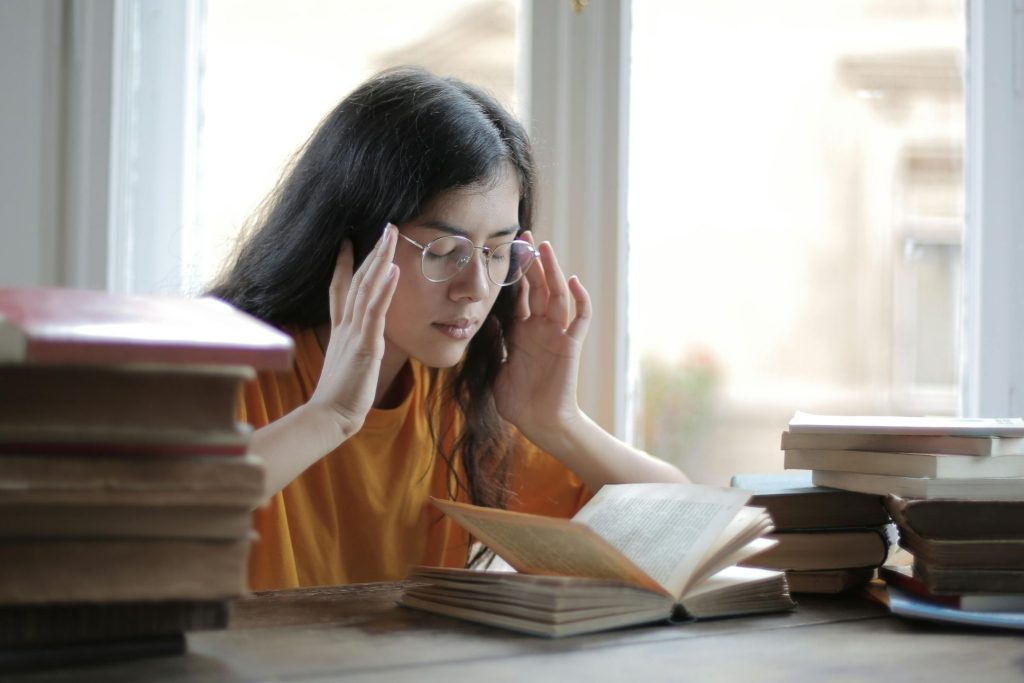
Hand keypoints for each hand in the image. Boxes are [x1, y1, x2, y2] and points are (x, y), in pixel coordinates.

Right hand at [308, 224, 399, 438]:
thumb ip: (351, 349)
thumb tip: (358, 345)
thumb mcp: (346, 365)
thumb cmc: (340, 397)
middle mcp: (346, 325)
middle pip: (357, 280)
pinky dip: (384, 289)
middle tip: (384, 227)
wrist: (329, 416)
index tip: (348, 242)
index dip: (345, 264)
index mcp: (341, 330)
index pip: (341, 289)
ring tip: (391, 236)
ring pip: (367, 288)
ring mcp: (354, 333)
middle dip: (372, 252)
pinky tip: (393, 270)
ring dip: (380, 260)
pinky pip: (375, 312)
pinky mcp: (365, 345)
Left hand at [493, 232, 591, 447]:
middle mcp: (540, 328)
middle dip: (533, 261)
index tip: (506, 249)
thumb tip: (481, 319)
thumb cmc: (516, 400)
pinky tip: (572, 282)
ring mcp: (557, 335)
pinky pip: (580, 319)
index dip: (515, 272)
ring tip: (546, 248)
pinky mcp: (570, 346)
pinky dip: (580, 300)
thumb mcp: (495, 366)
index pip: (520, 294)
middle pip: (539, 287)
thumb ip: (492, 343)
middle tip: (526, 236)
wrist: (538, 422)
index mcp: (522, 331)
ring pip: (557, 295)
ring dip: (553, 271)